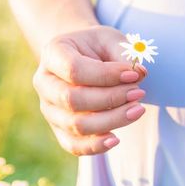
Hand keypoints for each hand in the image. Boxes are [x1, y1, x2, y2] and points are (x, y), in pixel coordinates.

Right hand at [34, 25, 147, 155]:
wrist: (85, 58)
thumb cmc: (98, 47)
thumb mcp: (111, 39)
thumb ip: (124, 54)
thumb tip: (140, 73)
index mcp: (52, 53)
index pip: (74, 70)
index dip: (106, 75)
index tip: (135, 74)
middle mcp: (44, 82)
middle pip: (73, 100)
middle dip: (111, 99)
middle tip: (139, 93)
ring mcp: (49, 108)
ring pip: (76, 124)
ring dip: (111, 120)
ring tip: (137, 110)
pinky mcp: (58, 128)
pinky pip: (72, 145)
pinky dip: (95, 146)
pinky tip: (116, 139)